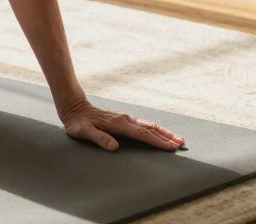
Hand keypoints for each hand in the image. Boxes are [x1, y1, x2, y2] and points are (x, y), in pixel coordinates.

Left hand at [59, 98, 185, 151]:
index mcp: (119, 124)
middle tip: (182, 144)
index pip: (142, 135)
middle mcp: (125, 120)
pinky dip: (155, 129)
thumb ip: (98, 138)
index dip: (157, 142)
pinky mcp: (123, 119)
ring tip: (177, 139)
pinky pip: (143, 124)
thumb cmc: (78, 122)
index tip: (171, 148)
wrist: (74, 107)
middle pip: (150, 129)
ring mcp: (125, 118)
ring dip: (163, 132)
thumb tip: (114, 147)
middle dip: (167, 137)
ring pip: (149, 125)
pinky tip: (160, 133)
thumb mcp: (83, 131)